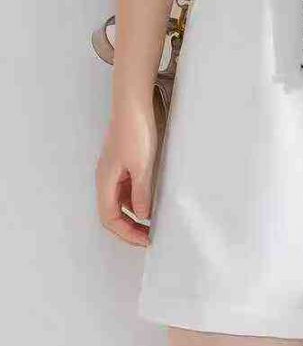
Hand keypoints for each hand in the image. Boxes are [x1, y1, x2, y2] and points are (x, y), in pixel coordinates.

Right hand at [95, 102, 156, 246]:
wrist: (134, 105)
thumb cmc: (135, 131)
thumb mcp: (142, 167)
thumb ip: (141, 193)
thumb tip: (142, 215)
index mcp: (105, 181)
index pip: (110, 218)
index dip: (127, 233)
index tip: (146, 240)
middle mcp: (106, 178)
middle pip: (113, 213)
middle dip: (130, 228)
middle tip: (150, 236)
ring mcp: (115, 170)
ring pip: (121, 201)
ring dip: (135, 214)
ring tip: (154, 222)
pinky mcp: (124, 162)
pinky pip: (128, 188)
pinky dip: (138, 199)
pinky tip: (152, 200)